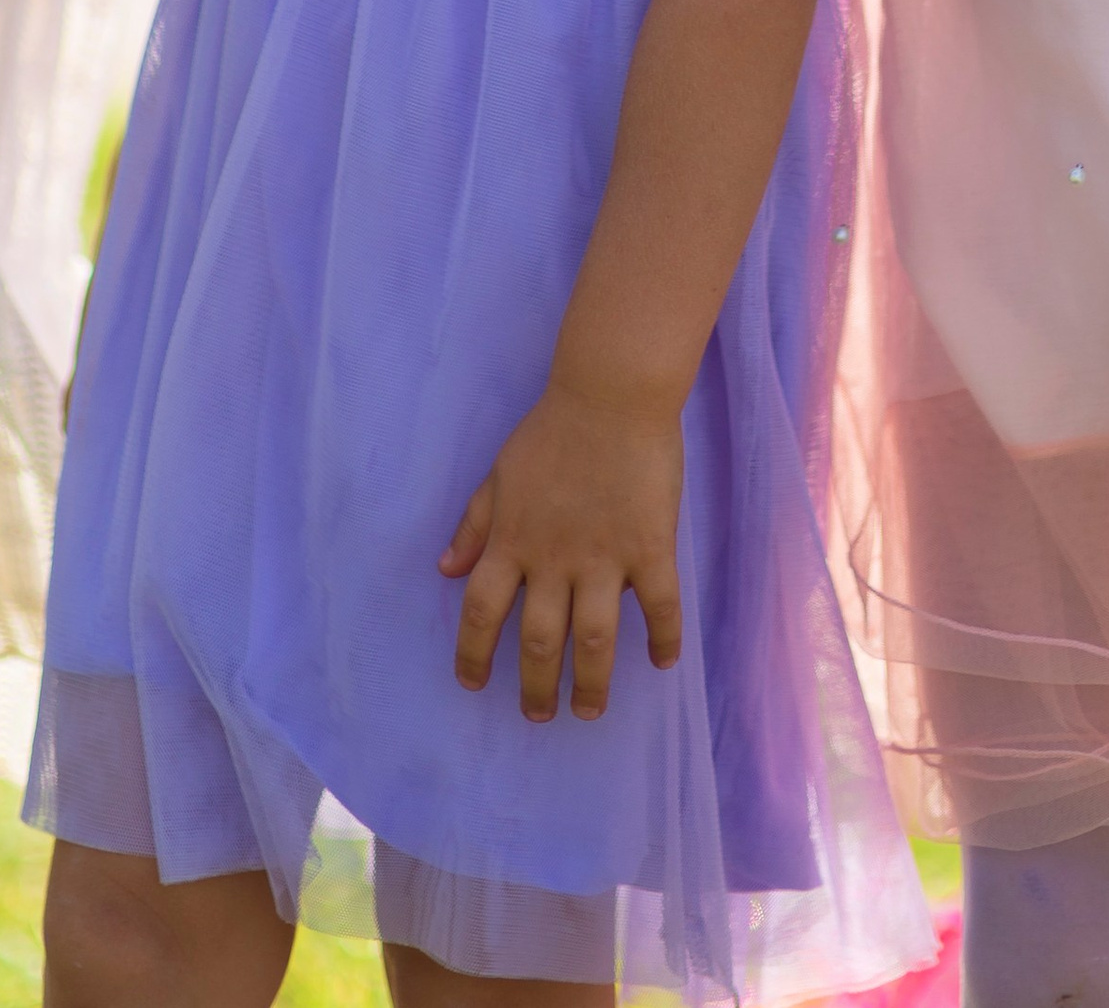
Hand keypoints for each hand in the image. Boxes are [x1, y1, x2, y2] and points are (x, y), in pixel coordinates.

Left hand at [441, 378, 683, 722]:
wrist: (611, 392)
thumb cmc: (552, 430)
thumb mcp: (499, 474)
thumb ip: (474, 524)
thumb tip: (445, 571)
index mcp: (512, 539)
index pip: (480, 611)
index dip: (472, 654)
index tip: (472, 685)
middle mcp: (553, 557)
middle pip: (539, 640)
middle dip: (536, 687)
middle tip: (539, 715)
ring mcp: (604, 555)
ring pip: (596, 638)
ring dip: (591, 682)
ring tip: (589, 710)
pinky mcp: (650, 545)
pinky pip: (659, 605)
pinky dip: (663, 638)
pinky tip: (663, 662)